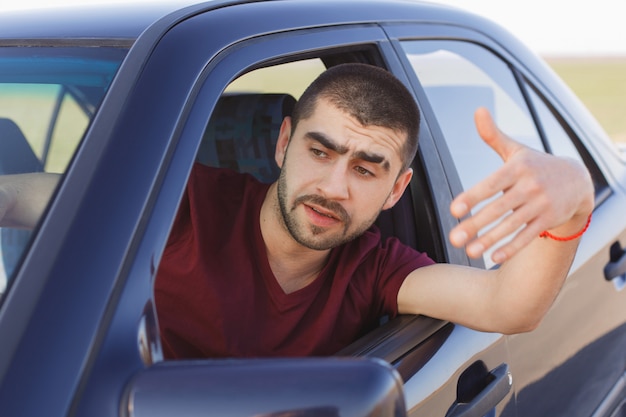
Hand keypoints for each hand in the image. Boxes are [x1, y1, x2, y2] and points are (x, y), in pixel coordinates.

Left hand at [448, 107, 593, 263]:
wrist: (577, 180)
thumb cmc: (536, 165)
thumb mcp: (516, 150)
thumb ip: (493, 135)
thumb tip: (477, 110)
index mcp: (517, 168)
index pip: (491, 184)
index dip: (472, 197)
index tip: (453, 210)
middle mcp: (529, 187)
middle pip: (498, 208)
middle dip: (475, 225)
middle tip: (454, 238)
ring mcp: (540, 205)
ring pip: (511, 225)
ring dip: (489, 240)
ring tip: (469, 251)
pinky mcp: (548, 220)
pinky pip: (527, 236)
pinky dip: (511, 247)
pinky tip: (494, 257)